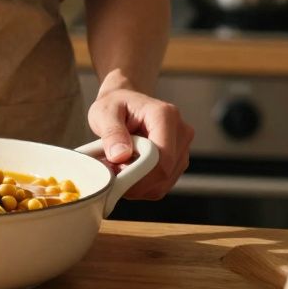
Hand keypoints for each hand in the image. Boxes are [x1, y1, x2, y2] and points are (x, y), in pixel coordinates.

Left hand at [87, 70, 193, 199]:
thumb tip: (120, 156)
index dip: (140, 175)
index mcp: (165, 116)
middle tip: (112, 175)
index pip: (162, 158)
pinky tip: (129, 173)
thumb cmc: (115, 105)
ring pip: (164, 183)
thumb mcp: (104, 113)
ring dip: (139, 186)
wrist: (125, 102)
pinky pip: (163, 184)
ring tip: (119, 171)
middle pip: (165, 173)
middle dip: (137, 182)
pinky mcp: (178, 161)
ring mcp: (182, 148)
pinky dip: (144, 186)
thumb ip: (112, 133)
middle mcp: (181, 132)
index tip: (116, 178)